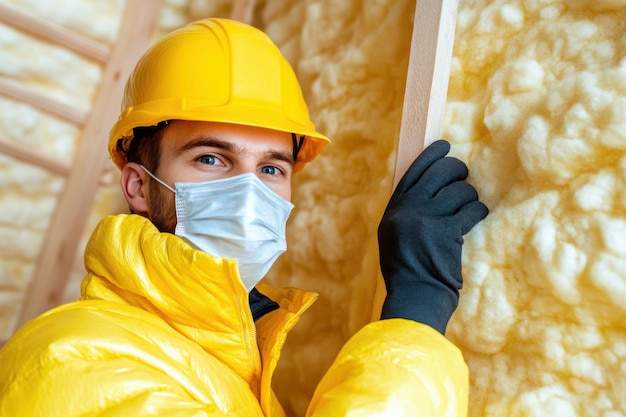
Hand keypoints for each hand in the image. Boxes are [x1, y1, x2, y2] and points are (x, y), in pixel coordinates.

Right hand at [378, 140, 487, 333]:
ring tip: (468, 209)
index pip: (413, 171)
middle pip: (438, 172)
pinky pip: (472, 209)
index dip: (431, 155)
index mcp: (393, 209)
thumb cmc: (408, 270)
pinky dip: (478, 212)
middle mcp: (407, 209)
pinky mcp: (446, 231)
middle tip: (464, 176)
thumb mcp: (395, 236)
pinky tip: (476, 217)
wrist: (415, 296)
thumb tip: (430, 187)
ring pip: (460, 191)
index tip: (444, 145)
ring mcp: (426, 219)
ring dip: (469, 198)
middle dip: (457, 170)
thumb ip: (406, 211)